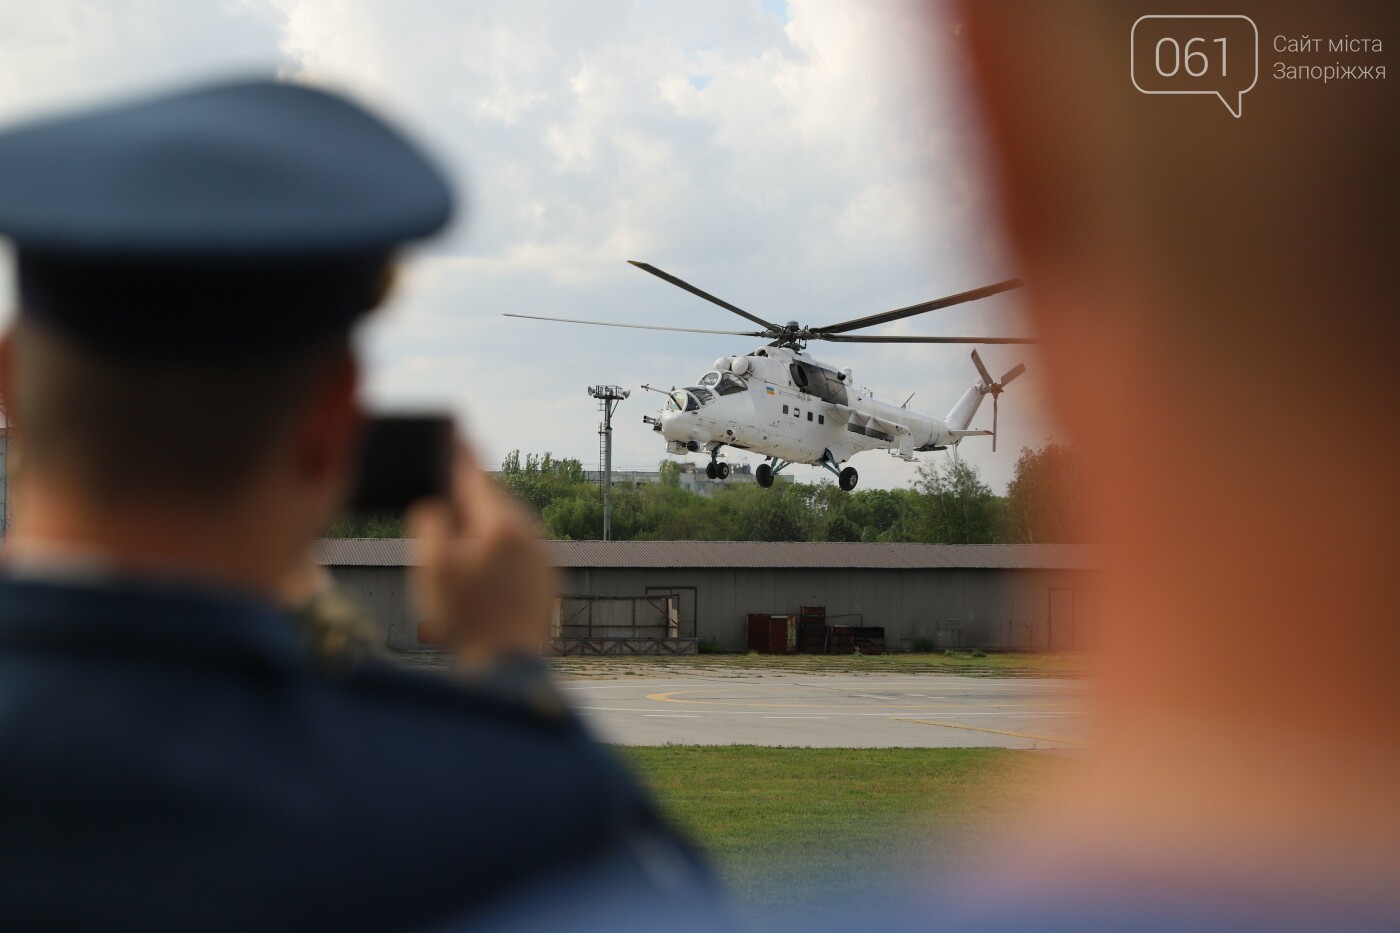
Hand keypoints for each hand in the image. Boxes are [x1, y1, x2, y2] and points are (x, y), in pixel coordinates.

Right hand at [407, 446, 555, 663]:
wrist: (509, 668)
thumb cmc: (467, 618)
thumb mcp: (432, 567)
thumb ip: (430, 521)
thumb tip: (436, 502)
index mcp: (501, 523)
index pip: (474, 475)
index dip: (459, 454)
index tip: (454, 430)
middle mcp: (530, 532)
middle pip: (494, 497)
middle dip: (470, 490)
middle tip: (449, 481)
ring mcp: (543, 555)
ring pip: (509, 522)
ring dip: (485, 519)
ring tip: (461, 526)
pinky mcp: (548, 578)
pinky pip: (520, 546)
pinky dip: (499, 544)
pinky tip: (483, 562)